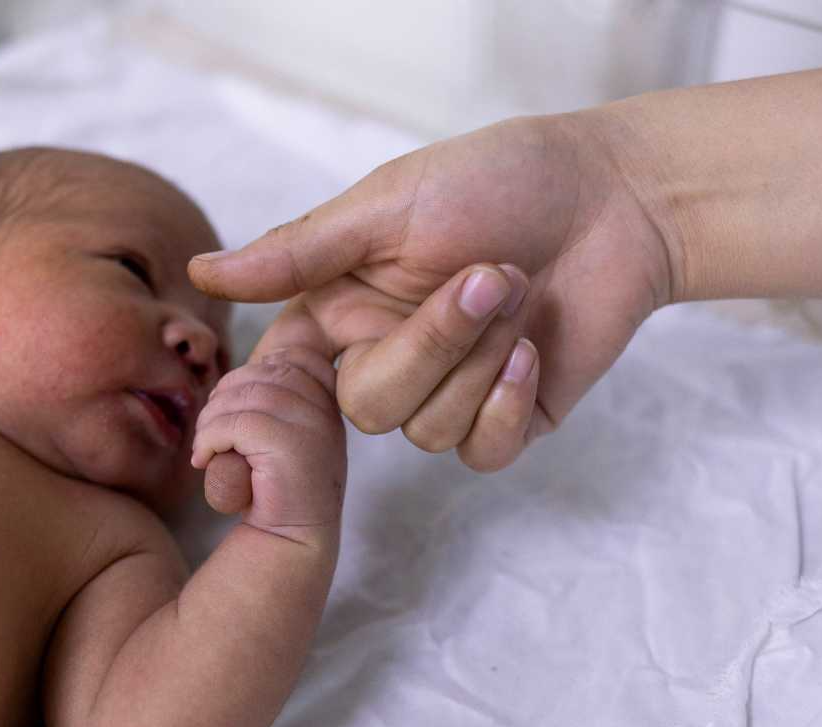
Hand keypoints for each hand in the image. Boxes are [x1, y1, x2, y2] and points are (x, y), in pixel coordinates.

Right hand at [190, 113, 670, 470]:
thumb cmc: (500, 180)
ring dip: (483, 358)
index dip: (273, 402)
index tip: (277, 407)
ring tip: (520, 292)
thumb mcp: (388, 206)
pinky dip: (507, 403)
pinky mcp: (502, 420)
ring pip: (424, 431)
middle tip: (490, 274)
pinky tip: (534, 352)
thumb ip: (299, 252)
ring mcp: (445, 393)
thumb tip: (204, 271)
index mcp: (343, 306)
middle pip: (367, 407)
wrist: (617, 198)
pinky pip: (478, 451)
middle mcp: (384, 355)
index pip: (284, 376)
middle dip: (434, 343)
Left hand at [191, 346, 346, 541]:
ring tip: (206, 449)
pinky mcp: (290, 445)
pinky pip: (235, 424)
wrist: (291, 541)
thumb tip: (250, 365)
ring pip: (242, 397)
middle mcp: (325, 408)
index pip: (289, 358)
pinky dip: (209, 439)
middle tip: (210, 433)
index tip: (233, 411)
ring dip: (210, 422)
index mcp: (328, 400)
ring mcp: (312, 425)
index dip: (250, 375)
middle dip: (222, 398)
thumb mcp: (286, 431)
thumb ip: (279, 396)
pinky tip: (205, 461)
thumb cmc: (278, 487)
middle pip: (259, 374)